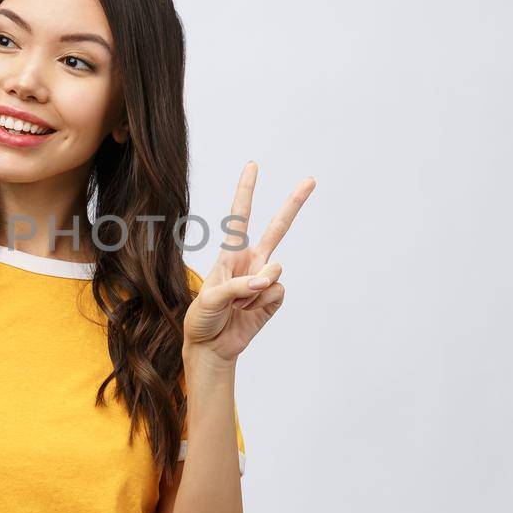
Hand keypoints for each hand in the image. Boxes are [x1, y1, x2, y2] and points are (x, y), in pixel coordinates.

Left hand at [183, 162, 314, 362]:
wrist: (211, 347)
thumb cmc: (202, 319)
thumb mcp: (209, 300)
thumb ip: (236, 286)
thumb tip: (266, 279)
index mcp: (230, 254)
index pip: (239, 216)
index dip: (246, 191)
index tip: (253, 165)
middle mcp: (250, 261)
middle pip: (277, 228)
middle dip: (294, 204)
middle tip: (310, 180)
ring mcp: (264, 279)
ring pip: (275, 269)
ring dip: (255, 289)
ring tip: (237, 305)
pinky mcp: (273, 298)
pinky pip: (276, 292)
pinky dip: (261, 304)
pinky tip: (248, 313)